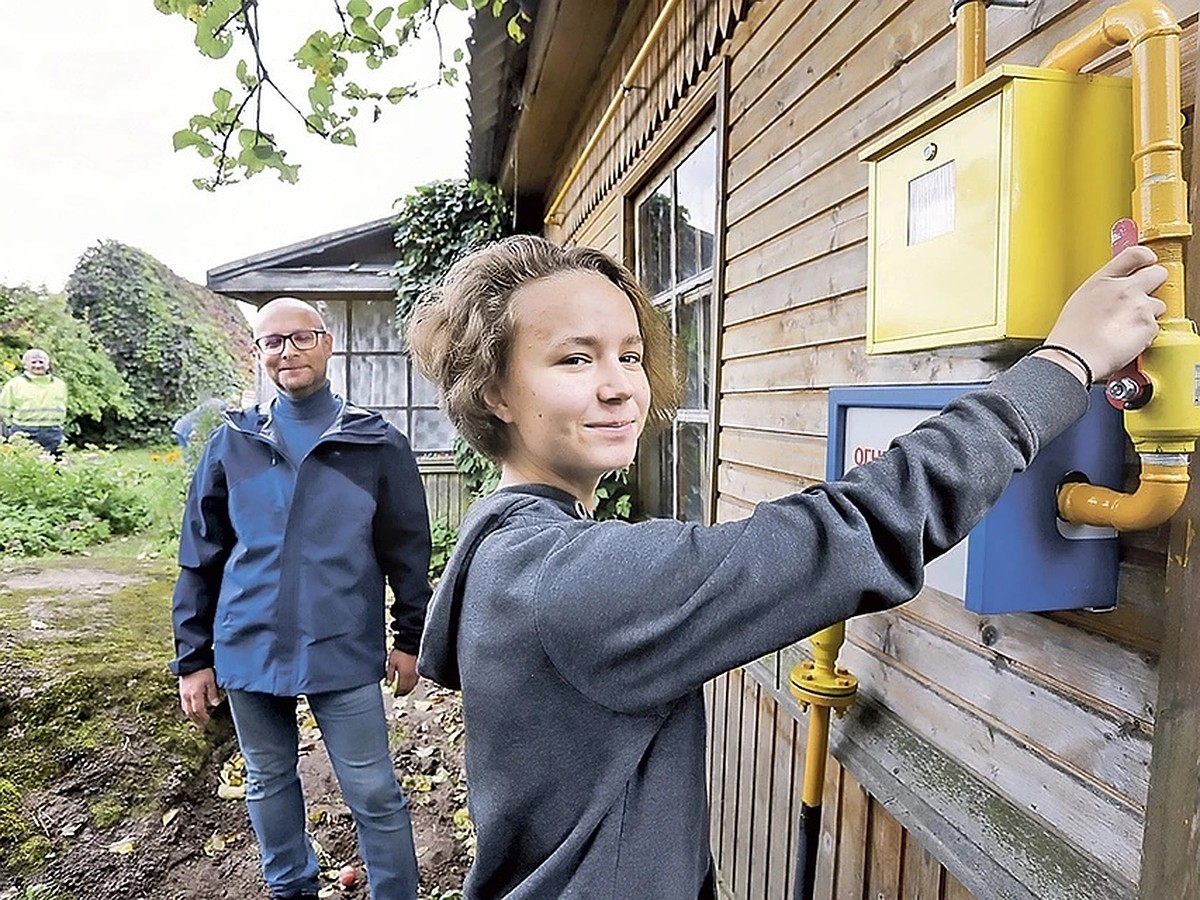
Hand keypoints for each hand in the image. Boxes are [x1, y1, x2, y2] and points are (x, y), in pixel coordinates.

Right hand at [179, 668, 220, 726]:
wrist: (191, 661)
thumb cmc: (203, 670)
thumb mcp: (211, 681)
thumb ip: (213, 694)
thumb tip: (215, 704)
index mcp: (195, 695)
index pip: (198, 711)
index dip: (203, 717)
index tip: (207, 721)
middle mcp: (187, 696)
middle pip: (190, 712)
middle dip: (196, 720)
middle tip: (202, 725)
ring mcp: (183, 694)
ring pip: (185, 709)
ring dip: (191, 716)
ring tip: (197, 719)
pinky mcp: (181, 691)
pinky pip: (183, 704)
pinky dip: (188, 709)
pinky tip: (192, 710)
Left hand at [386, 649, 418, 696]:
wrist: (412, 642)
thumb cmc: (401, 650)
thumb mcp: (391, 662)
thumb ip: (390, 674)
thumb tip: (389, 683)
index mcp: (405, 677)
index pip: (402, 689)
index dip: (398, 693)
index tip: (396, 695)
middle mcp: (413, 676)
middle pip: (409, 688)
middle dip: (404, 691)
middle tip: (401, 693)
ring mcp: (418, 672)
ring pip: (414, 684)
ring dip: (410, 687)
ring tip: (406, 688)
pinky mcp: (421, 667)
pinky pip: (417, 677)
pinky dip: (414, 681)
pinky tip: (411, 679)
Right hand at [1042, 245, 1166, 381]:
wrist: (1073, 358)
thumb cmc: (1070, 336)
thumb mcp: (1080, 300)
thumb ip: (1103, 289)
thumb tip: (1114, 290)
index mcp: (1103, 280)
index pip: (1135, 254)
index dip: (1146, 258)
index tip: (1148, 263)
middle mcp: (1124, 289)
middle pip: (1158, 273)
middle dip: (1155, 284)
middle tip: (1143, 297)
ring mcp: (1139, 306)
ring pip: (1158, 304)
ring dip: (1148, 314)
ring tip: (1127, 327)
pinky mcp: (1148, 326)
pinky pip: (1156, 327)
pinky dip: (1145, 334)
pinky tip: (1127, 339)